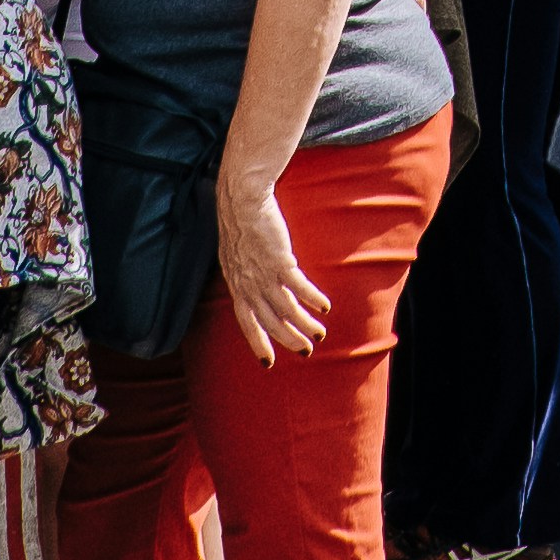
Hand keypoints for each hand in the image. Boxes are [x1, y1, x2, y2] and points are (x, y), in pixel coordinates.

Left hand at [215, 164, 330, 365]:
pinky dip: (312, 299)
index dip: (257, 342)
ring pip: (286, 310)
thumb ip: (243, 273)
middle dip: (287, 339)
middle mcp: (248, 285)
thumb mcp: (234, 254)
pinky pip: (299, 287)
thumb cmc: (240, 220)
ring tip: (319, 334)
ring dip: (304, 324)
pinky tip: (324, 306)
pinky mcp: (280, 260)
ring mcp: (264, 274)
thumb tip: (254, 284)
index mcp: (236, 284)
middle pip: (269, 321)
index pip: (246, 322)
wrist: (243, 197)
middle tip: (304, 351)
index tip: (267, 362)